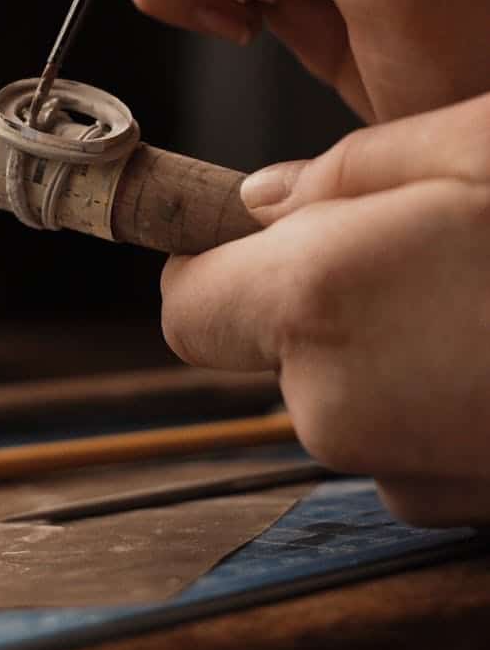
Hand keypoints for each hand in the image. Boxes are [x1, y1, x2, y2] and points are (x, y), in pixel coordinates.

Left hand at [159, 92, 489, 527]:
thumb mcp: (476, 142)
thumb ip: (346, 172)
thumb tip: (262, 200)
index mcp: (320, 303)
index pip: (189, 307)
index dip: (211, 265)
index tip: (246, 234)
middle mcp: (343, 408)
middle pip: (272, 351)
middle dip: (314, 295)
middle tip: (414, 238)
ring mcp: (411, 472)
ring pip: (346, 395)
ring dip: (388, 343)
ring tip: (482, 289)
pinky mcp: (471, 507)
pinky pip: (410, 439)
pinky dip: (440, 395)